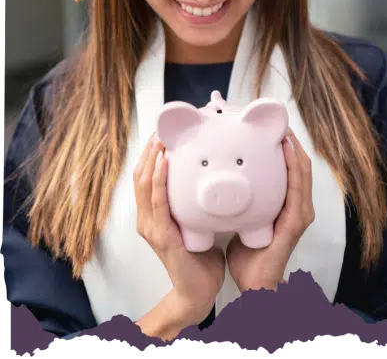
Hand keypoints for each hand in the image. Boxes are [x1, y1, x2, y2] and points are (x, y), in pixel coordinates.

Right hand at [134, 133, 225, 329]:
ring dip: (151, 159)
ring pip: (144, 185)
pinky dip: (158, 180)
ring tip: (160, 139)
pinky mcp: (162, 236)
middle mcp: (147, 220)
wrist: (198, 293)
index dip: (149, 155)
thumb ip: (193, 204)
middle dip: (148, 152)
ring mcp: (152, 228)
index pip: (145, 178)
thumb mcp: (193, 223)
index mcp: (152, 216)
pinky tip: (163, 163)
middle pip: (140, 177)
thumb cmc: (199, 258)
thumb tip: (208, 178)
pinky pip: (158, 203)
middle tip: (160, 131)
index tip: (160, 136)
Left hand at [226, 129, 314, 291]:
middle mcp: (296, 206)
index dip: (282, 145)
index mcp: (285, 203)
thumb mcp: (243, 217)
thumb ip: (240, 198)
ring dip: (293, 148)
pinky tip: (285, 151)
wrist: (252, 285)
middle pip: (298, 164)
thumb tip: (219, 173)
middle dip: (289, 141)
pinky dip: (293, 168)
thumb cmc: (246, 253)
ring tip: (282, 129)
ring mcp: (298, 214)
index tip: (268, 126)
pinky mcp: (294, 223)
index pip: (287, 166)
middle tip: (275, 121)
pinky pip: (296, 190)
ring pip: (302, 172)